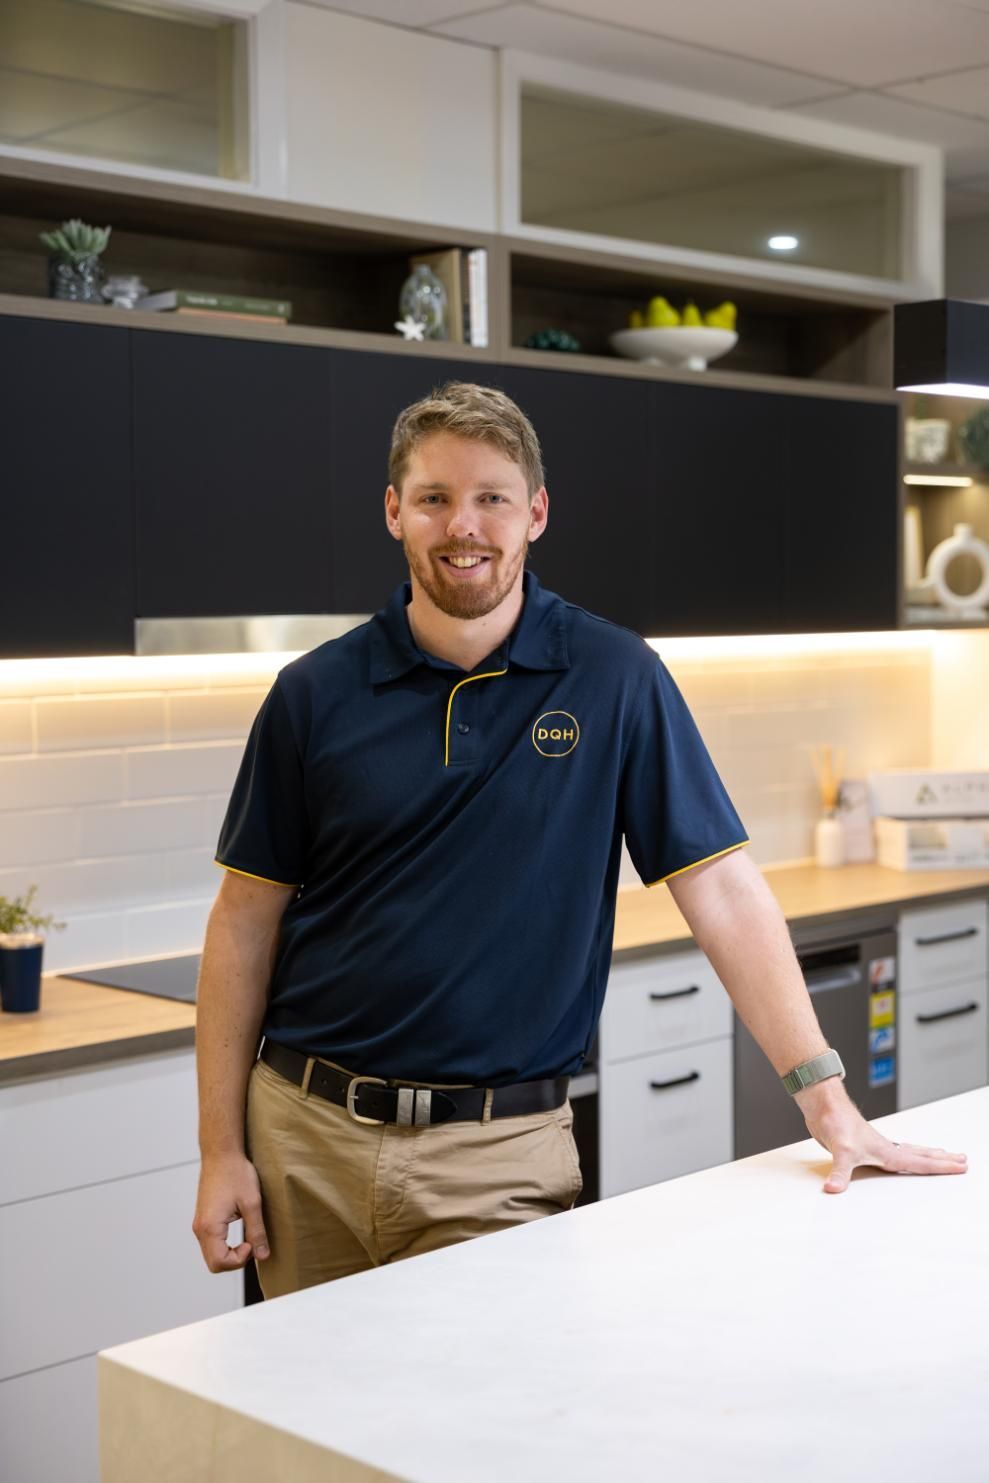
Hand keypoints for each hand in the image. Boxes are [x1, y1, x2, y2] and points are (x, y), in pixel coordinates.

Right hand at [192, 1153, 269, 1270]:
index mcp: (209, 1227)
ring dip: (229, 1252)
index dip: (239, 1260)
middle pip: (213, 1263)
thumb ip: (257, 1231)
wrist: (221, 1153)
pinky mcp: (203, 1218)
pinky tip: (238, 1231)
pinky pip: (210, 1242)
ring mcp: (199, 1224)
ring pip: (211, 1254)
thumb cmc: (235, 1173)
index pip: (219, 1263)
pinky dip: (224, 1244)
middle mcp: (199, 1228)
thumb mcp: (252, 1203)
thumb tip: (262, 1255)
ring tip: (247, 1236)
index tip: (252, 1243)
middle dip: (234, 1260)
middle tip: (251, 1243)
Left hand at [793, 1079, 967, 1193]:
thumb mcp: (841, 1150)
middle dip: (942, 1159)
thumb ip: (840, 1173)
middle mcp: (885, 1148)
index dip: (941, 1166)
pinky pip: (892, 1152)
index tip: (961, 1166)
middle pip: (920, 1155)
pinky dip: (904, 1154)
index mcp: (887, 1152)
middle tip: (963, 1160)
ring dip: (926, 1154)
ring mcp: (875, 1146)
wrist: (822, 1104)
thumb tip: (834, 1189)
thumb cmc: (835, 1121)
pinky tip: (900, 1156)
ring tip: (942, 1154)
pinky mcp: (863, 1145)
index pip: (920, 1162)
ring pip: (908, 1151)